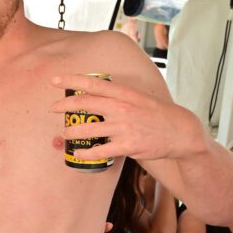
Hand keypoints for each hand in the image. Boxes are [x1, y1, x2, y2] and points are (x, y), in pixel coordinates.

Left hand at [50, 74, 203, 161]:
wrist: (180, 132)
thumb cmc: (155, 114)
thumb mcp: (138, 97)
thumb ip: (117, 95)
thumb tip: (95, 94)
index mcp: (124, 93)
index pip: (93, 83)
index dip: (71, 81)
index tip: (54, 80)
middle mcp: (122, 108)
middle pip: (86, 104)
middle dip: (64, 106)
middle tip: (52, 108)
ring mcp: (124, 127)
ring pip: (89, 129)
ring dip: (72, 132)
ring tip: (65, 133)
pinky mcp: (128, 146)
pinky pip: (100, 150)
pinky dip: (86, 152)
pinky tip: (78, 153)